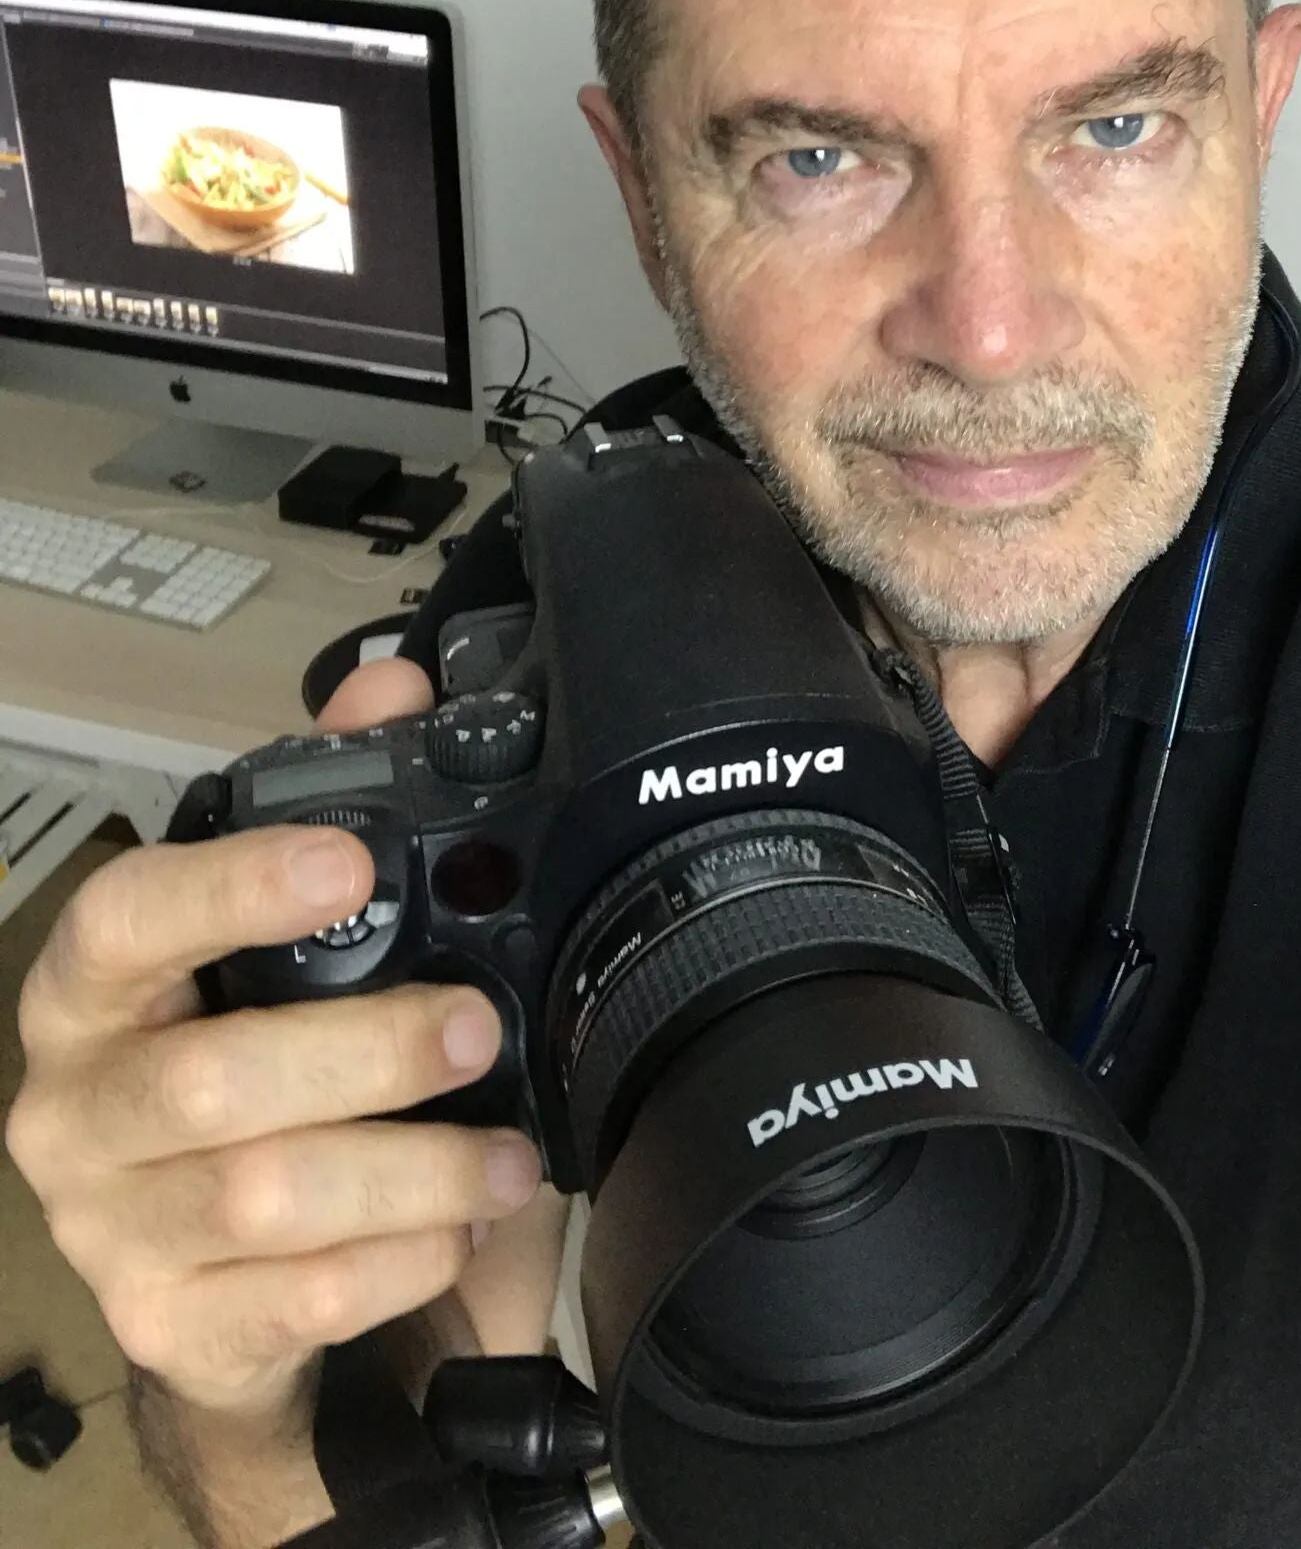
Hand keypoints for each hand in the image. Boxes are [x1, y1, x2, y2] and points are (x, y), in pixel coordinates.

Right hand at [4, 657, 543, 1428]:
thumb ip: (331, 806)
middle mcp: (77, 1111)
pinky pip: (303, 1298)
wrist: (222, 1286)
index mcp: (95, 993)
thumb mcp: (288, 950)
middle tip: (473, 1028)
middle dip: (369, 1053)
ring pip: (270, 1198)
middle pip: (215, 1080)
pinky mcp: (174, 1328)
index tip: (349, 861)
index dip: (234, 886)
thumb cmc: (258, 1078)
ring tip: (508, 1154)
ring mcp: (113, 1233)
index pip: (128, 919)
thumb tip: (395, 686)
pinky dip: (403, 1259)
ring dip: (417, 1170)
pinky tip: (455, 1227)